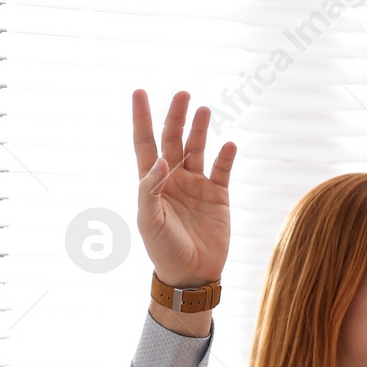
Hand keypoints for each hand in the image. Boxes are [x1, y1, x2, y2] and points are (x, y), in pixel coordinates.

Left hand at [131, 89, 235, 288]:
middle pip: (174, 139)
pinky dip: (226, 156)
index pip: (145, 143)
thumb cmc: (163, 249)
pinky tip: (228, 144)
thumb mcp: (148, 221)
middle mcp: (174, 179)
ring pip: (198, 148)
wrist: (191, 275)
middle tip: (182, 94)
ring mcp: (197, 185)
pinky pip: (223, 169)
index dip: (141, 118)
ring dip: (200, 129)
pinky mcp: (219, 196)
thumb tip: (161, 159)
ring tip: (203, 109)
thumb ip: (149, 189)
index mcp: (152, 183)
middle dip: (176, 116)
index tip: (139, 91)